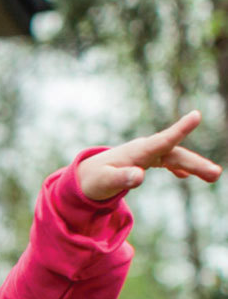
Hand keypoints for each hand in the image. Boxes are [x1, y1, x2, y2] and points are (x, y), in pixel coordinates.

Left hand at [77, 110, 222, 199]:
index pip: (161, 140)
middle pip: (174, 153)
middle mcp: (144, 150)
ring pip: (174, 157)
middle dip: (195, 162)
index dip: (179, 130)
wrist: (85, 176)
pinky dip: (179, 167)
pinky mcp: (146, 161)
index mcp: (136, 152)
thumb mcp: (105, 182)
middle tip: (216, 174)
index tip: (196, 115)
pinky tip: (187, 176)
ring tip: (213, 176)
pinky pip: (167, 161)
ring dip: (194, 166)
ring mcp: (146, 155)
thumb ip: (122, 179)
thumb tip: (140, 177)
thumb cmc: (93, 179)